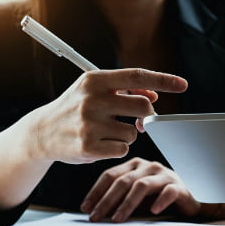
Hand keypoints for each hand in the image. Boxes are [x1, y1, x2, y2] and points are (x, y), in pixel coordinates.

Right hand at [28, 69, 186, 163]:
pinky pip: (122, 149)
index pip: (137, 76)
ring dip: (128, 134)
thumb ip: (124, 90)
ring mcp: (89, 124)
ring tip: (107, 131)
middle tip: (138, 120)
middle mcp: (92, 100)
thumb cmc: (74, 108)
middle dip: (146, 116)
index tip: (183, 84)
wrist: (41, 133)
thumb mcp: (94, 91)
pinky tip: (101, 144)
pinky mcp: (88, 147)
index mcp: (94, 80)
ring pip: (134, 132)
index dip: (163, 80)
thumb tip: (153, 95)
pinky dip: (117, 148)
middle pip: (143, 107)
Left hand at [81, 157, 224, 221]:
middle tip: (96, 217)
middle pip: (123, 181)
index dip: (96, 192)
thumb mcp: (136, 198)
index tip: (85, 208)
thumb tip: (94, 212)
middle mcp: (148, 167)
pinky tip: (152, 212)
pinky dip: (160, 201)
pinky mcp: (180, 186)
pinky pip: (168, 192)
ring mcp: (165, 175)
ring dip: (127, 204)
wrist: (191, 200)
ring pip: (142, 186)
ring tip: (117, 219)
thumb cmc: (159, 198)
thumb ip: (119, 199)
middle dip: (106, 200)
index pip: (110, 175)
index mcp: (135, 166)